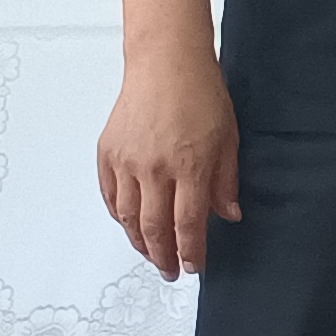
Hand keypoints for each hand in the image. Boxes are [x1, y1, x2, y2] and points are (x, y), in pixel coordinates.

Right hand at [95, 50, 241, 279]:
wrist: (165, 63)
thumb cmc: (202, 95)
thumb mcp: (228, 138)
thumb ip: (226, 181)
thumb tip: (228, 216)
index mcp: (189, 166)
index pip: (188, 224)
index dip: (190, 252)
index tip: (194, 268)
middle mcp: (154, 168)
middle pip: (154, 228)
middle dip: (163, 257)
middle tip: (170, 272)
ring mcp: (126, 161)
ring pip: (127, 217)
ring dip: (138, 242)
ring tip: (151, 254)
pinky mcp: (107, 152)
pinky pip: (108, 195)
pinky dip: (118, 216)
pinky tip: (129, 225)